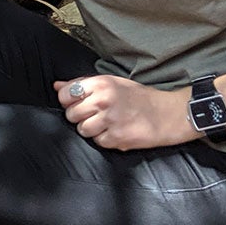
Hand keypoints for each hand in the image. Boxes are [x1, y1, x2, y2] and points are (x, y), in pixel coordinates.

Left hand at [54, 75, 190, 150]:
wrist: (169, 114)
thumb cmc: (138, 98)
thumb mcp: (112, 83)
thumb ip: (83, 84)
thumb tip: (57, 86)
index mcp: (101, 84)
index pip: (66, 95)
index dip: (68, 102)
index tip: (77, 104)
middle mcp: (103, 100)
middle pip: (71, 115)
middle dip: (80, 117)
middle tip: (96, 115)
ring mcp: (110, 120)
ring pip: (82, 130)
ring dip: (92, 129)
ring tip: (107, 124)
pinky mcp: (117, 137)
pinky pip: (98, 142)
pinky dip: (105, 139)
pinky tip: (117, 132)